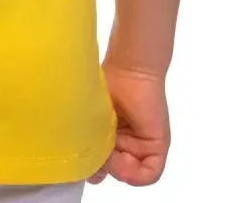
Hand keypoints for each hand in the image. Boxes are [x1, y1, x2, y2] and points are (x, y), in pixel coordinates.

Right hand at [88, 64, 169, 186]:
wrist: (129, 69)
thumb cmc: (105, 86)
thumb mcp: (92, 118)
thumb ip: (91, 145)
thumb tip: (92, 176)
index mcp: (108, 135)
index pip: (102, 166)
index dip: (94, 170)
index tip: (89, 166)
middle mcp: (125, 143)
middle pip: (115, 171)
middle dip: (105, 168)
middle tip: (99, 154)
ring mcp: (142, 146)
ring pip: (130, 173)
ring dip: (119, 168)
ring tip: (112, 149)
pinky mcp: (157, 146)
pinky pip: (149, 173)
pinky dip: (136, 174)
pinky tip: (126, 157)